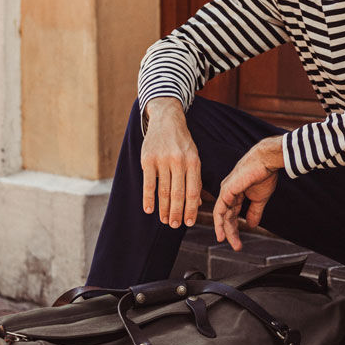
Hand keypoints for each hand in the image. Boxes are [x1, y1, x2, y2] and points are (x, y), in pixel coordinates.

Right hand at [141, 98, 201, 227]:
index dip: (191, 209)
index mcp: (194, 162)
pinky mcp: (148, 159)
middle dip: (177, 213)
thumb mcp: (193, 156)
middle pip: (178, 194)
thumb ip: (194, 179)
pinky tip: (148, 209)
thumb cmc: (182, 142)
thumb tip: (196, 205)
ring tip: (165, 220)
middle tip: (175, 226)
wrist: (166, 119)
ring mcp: (163, 160)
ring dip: (164, 209)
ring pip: (164, 191)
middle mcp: (179, 161)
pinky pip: (148, 183)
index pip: (193, 191)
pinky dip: (148, 199)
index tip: (189, 222)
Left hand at [213, 135, 283, 250]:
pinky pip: (220, 210)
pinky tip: (221, 233)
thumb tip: (251, 225)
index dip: (234, 228)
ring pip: (221, 215)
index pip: (232, 214)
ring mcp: (226, 191)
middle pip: (226, 216)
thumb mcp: (260, 198)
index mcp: (235, 193)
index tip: (238, 242)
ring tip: (227, 242)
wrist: (266, 161)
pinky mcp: (227, 190)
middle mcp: (228, 193)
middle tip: (236, 246)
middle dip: (230, 232)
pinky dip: (219, 222)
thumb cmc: (264, 175)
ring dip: (224, 230)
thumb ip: (254, 211)